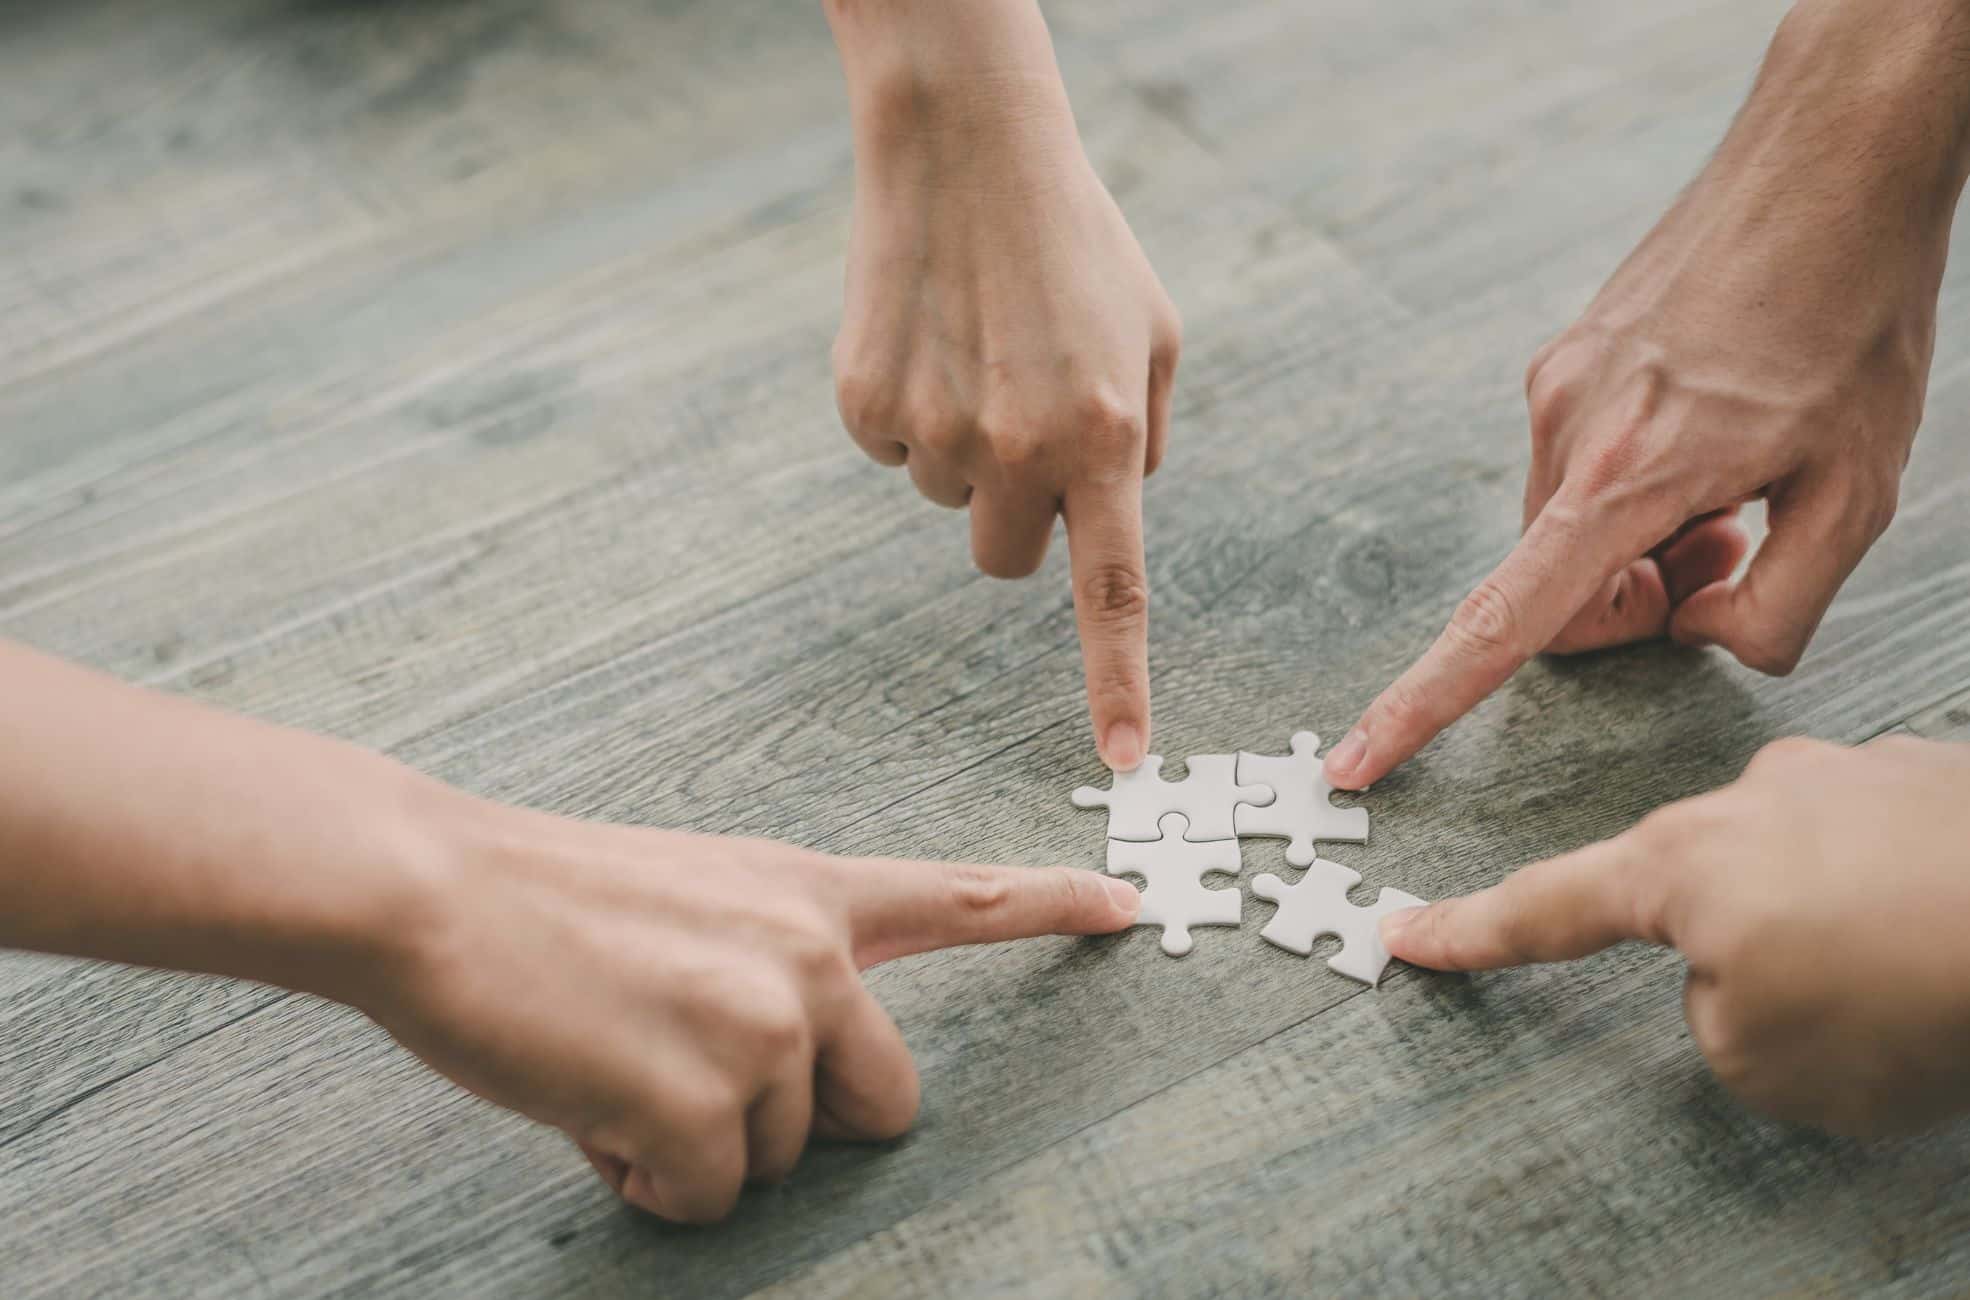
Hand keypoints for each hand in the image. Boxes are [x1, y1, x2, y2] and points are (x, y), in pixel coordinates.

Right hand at [359, 800, 1139, 1222]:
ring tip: (611, 1064)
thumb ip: (768, 965)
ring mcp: (766, 1029)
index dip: (1049, 906)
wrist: (433, 892)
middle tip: (697, 1083)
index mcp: (806, 894)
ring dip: (695, 1144)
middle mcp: (811, 957)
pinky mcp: (705, 1101)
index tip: (1126, 905)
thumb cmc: (542, 900)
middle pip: (888, 1106)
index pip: (957, 897)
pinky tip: (592, 1109)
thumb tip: (781, 1085)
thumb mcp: (691, 896)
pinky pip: (704, 1200)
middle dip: (807, 1125)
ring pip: (774, 1162)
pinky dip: (644, 1182)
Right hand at [827, 0, 1180, 770]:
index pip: (1113, 595)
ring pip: (942, 500)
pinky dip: (902, 407)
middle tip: (1018, 420)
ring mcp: (933, 431)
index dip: (1117, 685)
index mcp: (1104, 438)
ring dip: (959, 447)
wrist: (963, 146)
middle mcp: (1018, 450)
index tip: (1122, 761)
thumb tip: (1111, 508)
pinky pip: (886, 448)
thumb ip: (1142, 440)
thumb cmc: (1074, 240)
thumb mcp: (1153, 335)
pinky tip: (923, 334)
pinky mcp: (864, 404)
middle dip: (1012, 513)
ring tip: (973, 347)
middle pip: (1003, 559)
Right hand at [1325, 0, 1969, 789]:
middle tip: (1730, 549)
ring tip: (1737, 486)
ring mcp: (1556, 390)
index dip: (1423, 706)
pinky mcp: (1564, 360)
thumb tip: (1694, 634)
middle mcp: (1567, 434)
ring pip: (1567, 530)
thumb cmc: (1852, 319)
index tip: (1354, 760)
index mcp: (1624, 477)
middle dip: (1630, 603)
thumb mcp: (1857, 493)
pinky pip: (1576, 468)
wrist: (1828, 165)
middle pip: (1553, 592)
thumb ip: (1774, 611)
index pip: (1504, 624)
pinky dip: (1635, 485)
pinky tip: (1713, 436)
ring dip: (1642, 540)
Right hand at [1382, 736, 1969, 1135]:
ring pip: (1807, 871)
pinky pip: (1891, 853)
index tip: (1411, 931)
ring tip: (1916, 979)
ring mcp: (1851, 773)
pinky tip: (1952, 936)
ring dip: (1842, 927)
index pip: (1548, 906)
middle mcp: (1755, 796)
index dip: (1473, 931)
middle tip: (1831, 1013)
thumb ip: (1718, 1016)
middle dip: (1749, 954)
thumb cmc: (1922, 995)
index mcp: (1685, 865)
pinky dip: (1910, 900)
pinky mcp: (1937, 777)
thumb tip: (1749, 976)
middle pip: (1704, 889)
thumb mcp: (1771, 1063)